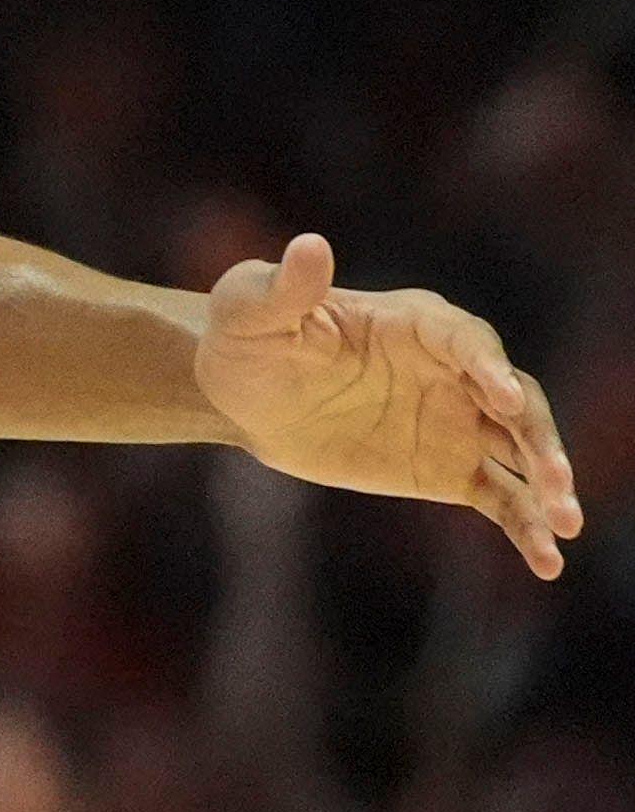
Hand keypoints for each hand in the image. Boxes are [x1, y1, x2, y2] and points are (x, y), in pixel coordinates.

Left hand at [201, 234, 581, 576]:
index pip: (469, 343)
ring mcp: (459, 421)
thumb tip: (309, 247)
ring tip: (566, 525)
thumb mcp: (251, 308)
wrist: (244, 395)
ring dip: (548, 485)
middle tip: (557, 481)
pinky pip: (500, 497)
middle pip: (516, 402)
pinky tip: (547, 564)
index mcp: (419, 325)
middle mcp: (456, 372)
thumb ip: (284, 287)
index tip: (505, 399)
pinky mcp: (449, 469)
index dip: (489, 369)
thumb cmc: (247, 337)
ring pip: (520, 451)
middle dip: (539, 439)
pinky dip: (525, 527)